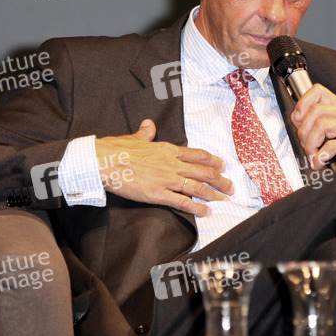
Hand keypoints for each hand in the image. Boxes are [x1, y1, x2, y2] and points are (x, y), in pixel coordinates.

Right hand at [94, 119, 233, 216]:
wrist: (103, 161)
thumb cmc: (116, 149)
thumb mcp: (134, 137)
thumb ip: (145, 133)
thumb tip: (149, 124)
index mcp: (167, 150)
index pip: (197, 155)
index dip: (212, 161)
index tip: (222, 166)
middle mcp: (171, 164)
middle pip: (203, 172)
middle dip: (220, 180)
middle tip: (231, 187)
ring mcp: (165, 179)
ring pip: (197, 187)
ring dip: (214, 194)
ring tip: (225, 199)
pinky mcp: (157, 194)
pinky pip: (182, 202)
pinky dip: (196, 207)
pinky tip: (207, 211)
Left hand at [290, 84, 335, 168]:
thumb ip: (318, 123)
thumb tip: (297, 118)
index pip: (319, 91)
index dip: (303, 103)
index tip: (298, 118)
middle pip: (316, 111)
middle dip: (304, 131)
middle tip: (307, 146)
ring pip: (321, 126)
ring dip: (311, 145)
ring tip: (313, 155)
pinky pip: (331, 146)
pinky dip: (320, 157)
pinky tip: (320, 162)